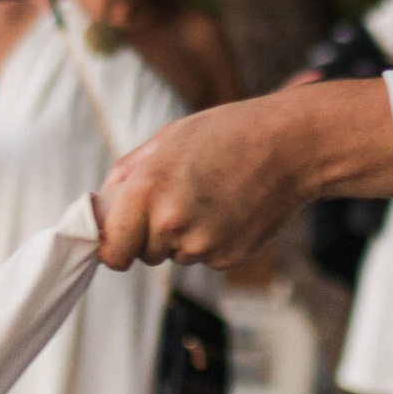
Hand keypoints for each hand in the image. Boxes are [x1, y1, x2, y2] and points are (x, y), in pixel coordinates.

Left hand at [92, 78, 392, 271]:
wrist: (291, 146)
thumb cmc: (226, 134)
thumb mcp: (165, 140)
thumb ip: (126, 175)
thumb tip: (101, 207)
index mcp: (146, 188)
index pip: (111, 249)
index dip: (113, 245)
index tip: (120, 240)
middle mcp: (171, 222)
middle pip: (142, 254)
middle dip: (151, 234)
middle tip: (180, 198)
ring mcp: (203, 244)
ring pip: (175, 256)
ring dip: (184, 237)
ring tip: (211, 197)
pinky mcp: (229, 257)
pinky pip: (206, 259)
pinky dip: (213, 240)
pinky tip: (231, 209)